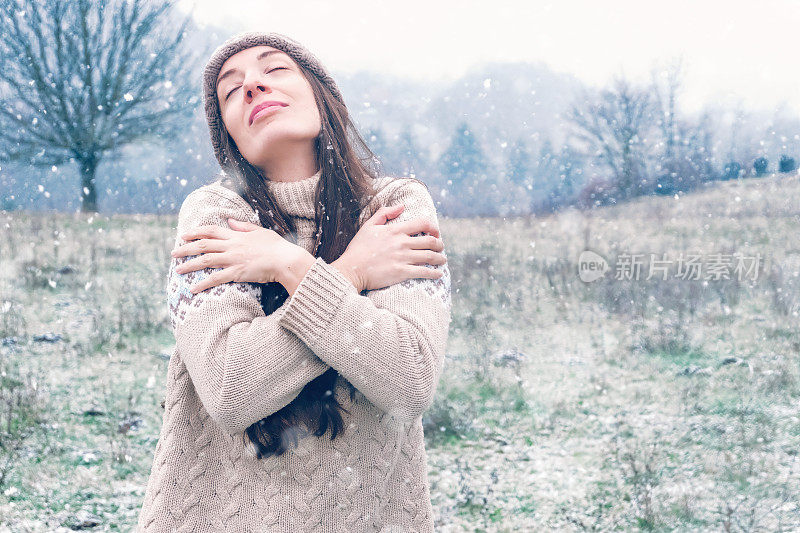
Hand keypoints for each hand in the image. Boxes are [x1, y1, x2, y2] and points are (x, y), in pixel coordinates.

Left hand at [170, 218, 295, 292]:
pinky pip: (216, 278)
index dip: (196, 232)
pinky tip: (193, 289)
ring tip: (177, 269)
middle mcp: (232, 246)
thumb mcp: (260, 231)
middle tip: (173, 253)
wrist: (285, 260)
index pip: (211, 231)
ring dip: (189, 265)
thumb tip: (230, 221)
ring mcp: (233, 259)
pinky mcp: (237, 273)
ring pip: (205, 260)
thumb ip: (244, 227)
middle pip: (203, 245)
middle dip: (186, 248)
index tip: (184, 234)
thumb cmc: (277, 247)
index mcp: (237, 236)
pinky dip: (203, 283)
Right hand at [333, 204, 446, 292]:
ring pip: (429, 256)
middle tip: (441, 247)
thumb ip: (385, 213)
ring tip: (443, 260)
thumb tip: (402, 206)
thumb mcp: (369, 226)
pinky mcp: (401, 272)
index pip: (422, 224)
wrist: (351, 270)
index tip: (436, 232)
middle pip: (430, 241)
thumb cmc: (358, 249)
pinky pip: (423, 272)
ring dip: (440, 258)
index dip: (433, 227)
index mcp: (395, 231)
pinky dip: (434, 273)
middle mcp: (402, 243)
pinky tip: (438, 274)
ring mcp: (403, 258)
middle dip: (439, 244)